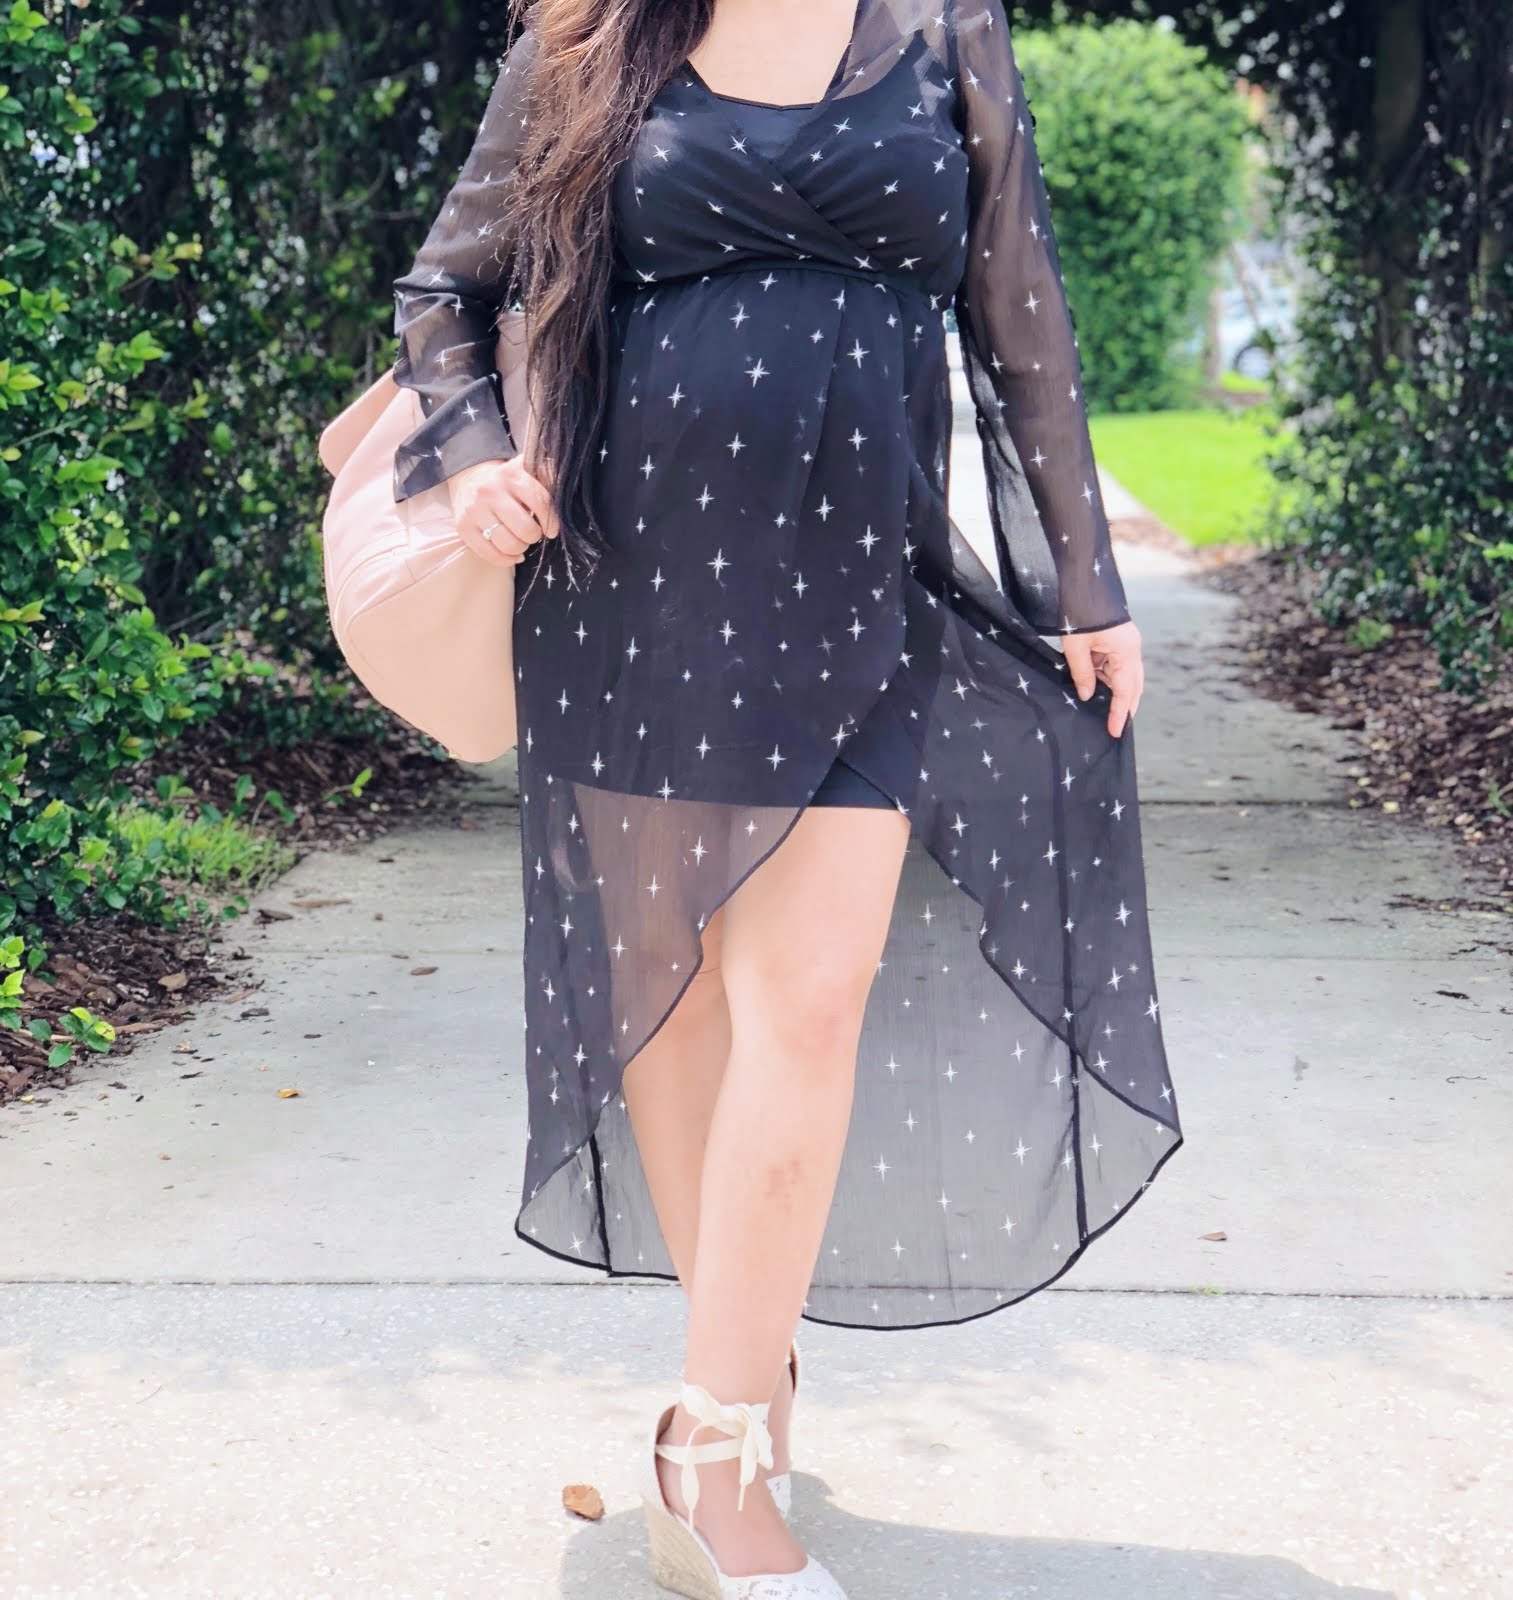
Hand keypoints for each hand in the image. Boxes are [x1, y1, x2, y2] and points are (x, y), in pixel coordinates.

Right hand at [450, 456, 559, 566]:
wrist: (470, 478)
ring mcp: (475, 510)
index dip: (551, 522)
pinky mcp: (464, 527)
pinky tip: (512, 555)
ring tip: (520, 542)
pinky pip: (490, 555)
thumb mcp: (527, 471)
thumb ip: (547, 477)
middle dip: (534, 536)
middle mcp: (491, 491)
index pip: (540, 502)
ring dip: (520, 549)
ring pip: (509, 544)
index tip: (551, 530)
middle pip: (525, 529)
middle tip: (532, 533)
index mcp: (511, 475)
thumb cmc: (508, 481)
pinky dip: (506, 560)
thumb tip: (564, 490)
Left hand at [1061, 619, 1142, 738]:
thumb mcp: (1076, 647)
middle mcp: (1132, 650)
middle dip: (1124, 706)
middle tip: (1115, 728)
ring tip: (1101, 712)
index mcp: (1127, 652)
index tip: (1114, 732)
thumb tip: (1087, 695)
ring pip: (1123, 676)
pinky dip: (1105, 678)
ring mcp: (1127, 644)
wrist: (1084, 581)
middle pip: (1132, 686)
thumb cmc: (1080, 613)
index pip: (1125, 691)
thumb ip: (1082, 674)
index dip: (1119, 713)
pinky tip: (1094, 687)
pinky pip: (1114, 665)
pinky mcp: (1118, 641)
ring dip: (1112, 692)